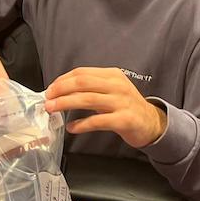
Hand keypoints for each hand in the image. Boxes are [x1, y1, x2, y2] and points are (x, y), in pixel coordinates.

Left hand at [44, 67, 167, 148]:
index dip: (62, 80)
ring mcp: (121, 102)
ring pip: (87, 99)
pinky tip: (72, 127)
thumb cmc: (127, 107)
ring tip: (52, 109)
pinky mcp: (123, 120)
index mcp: (112, 75)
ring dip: (66, 104)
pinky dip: (81, 124)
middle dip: (61, 90)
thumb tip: (63, 92)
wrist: (152, 123)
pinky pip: (97, 121)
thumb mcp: (112, 90)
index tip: (51, 88)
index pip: (82, 73)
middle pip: (82, 83)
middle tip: (48, 98)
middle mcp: (117, 86)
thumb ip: (92, 88)